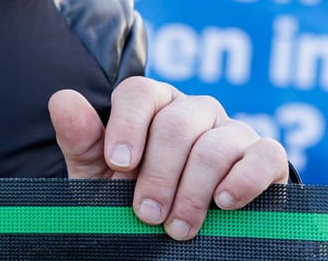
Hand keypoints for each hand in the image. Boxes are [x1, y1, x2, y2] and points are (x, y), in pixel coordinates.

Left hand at [51, 78, 287, 240]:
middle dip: (159, 174)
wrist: (180, 234)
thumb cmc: (133, 197)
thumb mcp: (98, 176)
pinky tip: (224, 204)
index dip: (127, 125)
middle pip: (177, 123)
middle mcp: (194, 110)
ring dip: (194, 192)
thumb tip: (62, 99)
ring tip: (178, 228)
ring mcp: (233, 131)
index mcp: (153, 105)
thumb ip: (81, 140)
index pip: (140, 92)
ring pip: (216, 144)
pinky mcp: (266, 157)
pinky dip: (243, 180)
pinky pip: (265, 154)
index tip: (118, 165)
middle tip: (147, 215)